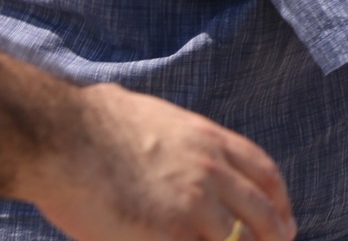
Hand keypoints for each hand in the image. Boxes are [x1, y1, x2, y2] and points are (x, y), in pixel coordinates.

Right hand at [24, 82, 294, 240]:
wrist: (63, 135)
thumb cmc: (93, 123)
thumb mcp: (156, 118)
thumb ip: (176, 139)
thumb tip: (167, 141)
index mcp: (210, 141)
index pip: (264, 173)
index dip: (279, 201)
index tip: (284, 220)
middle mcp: (212, 172)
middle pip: (261, 212)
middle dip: (273, 236)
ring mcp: (193, 205)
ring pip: (235, 239)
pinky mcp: (169, 234)